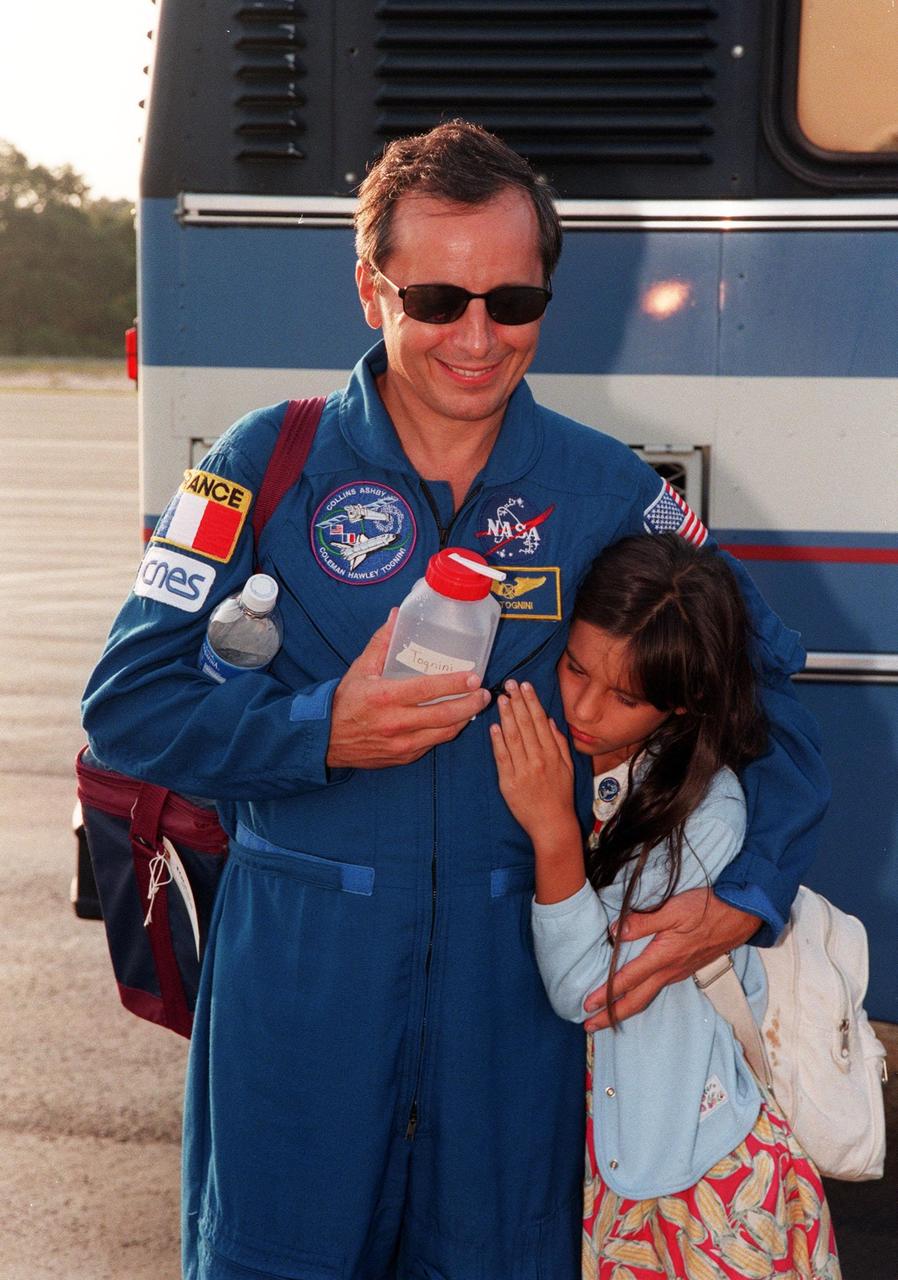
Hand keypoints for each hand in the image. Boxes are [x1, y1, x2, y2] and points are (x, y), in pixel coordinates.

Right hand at [326, 610, 490, 768]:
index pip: (428, 690)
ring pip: (443, 734)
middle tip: (484, 693)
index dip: (455, 683)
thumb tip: (397, 614)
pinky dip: (446, 732)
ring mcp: (401, 743)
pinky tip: (455, 721)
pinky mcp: (403, 756)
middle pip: (444, 716)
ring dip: (463, 720)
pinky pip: (432, 744)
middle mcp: (396, 723)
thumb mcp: (361, 668)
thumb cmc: (346, 701)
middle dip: (470, 704)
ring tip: (475, 706)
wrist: (327, 739)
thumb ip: (382, 642)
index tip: (474, 676)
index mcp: (386, 697)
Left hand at [490, 681, 583, 901]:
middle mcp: (538, 759)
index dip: (532, 702)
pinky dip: (497, 741)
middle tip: (510, 684)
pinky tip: (494, 726)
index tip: (525, 686)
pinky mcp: (509, 782)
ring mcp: (523, 770)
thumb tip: (548, 720)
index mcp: (553, 754)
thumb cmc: (560, 796)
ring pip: (513, 737)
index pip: (540, 721)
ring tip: (501, 699)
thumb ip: (559, 742)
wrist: (552, 824)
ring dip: (506, 716)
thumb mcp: (567, 767)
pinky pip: (502, 758)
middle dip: (518, 702)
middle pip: (526, 725)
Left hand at [582, 888, 758, 1029]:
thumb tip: (615, 931)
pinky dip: (640, 998)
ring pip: (647, 997)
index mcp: (663, 958)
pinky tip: (635, 995)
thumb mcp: (673, 909)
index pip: (627, 980)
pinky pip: (657, 989)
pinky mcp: (685, 969)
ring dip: (625, 1009)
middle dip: (611, 1015)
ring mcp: (678, 973)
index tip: (586, 1005)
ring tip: (607, 1016)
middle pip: (636, 1001)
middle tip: (590, 1026)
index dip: (605, 994)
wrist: (740, 916)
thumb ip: (642, 921)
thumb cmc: (706, 909)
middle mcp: (669, 971)